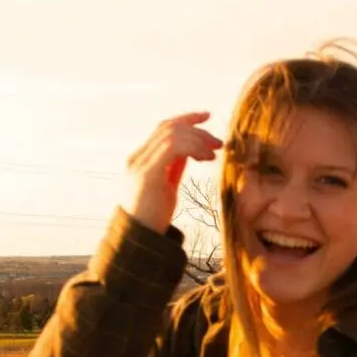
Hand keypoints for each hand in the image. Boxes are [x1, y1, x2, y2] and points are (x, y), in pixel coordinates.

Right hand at [124, 112, 222, 233]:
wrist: (139, 239)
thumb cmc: (153, 217)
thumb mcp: (166, 186)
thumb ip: (174, 166)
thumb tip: (190, 151)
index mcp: (141, 158)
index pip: (163, 128)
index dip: (185, 118)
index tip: (206, 116)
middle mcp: (137, 157)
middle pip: (168, 127)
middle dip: (197, 129)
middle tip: (218, 142)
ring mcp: (140, 164)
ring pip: (172, 134)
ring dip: (198, 139)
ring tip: (214, 152)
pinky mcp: (147, 174)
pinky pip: (172, 148)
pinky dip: (192, 148)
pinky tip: (205, 158)